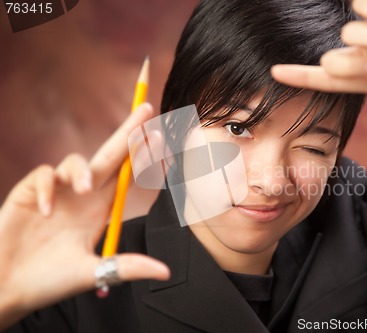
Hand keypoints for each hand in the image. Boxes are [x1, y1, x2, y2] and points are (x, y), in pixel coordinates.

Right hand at [0, 103, 169, 328]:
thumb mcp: (95, 272)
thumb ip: (128, 267)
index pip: (127, 175)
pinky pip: (43, 176)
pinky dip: (47, 188)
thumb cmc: (49, 281)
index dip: (141, 156)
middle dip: (128, 132)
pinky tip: (45, 212)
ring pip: (76, 162)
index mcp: (101, 208)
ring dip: (83, 171)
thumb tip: (165, 273)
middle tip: (147, 109)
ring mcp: (57, 191)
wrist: (6, 288)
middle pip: (109, 156)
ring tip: (86, 191)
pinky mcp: (30, 192)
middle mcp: (83, 195)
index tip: (160, 137)